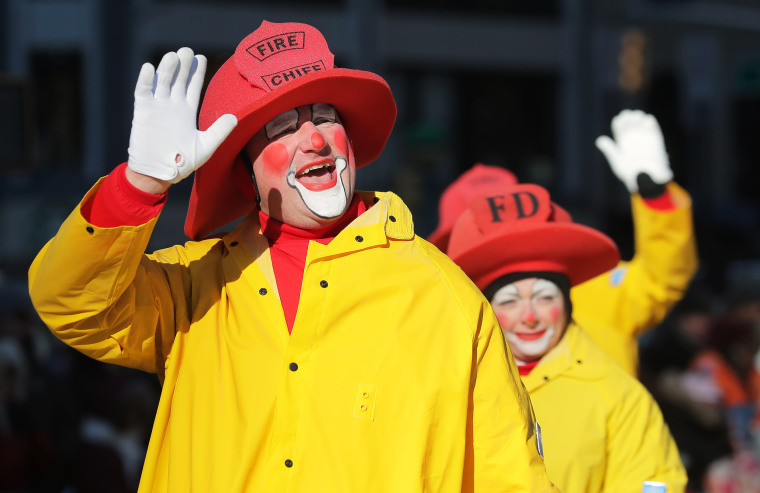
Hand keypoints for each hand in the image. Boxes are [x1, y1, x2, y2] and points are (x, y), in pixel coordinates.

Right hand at [127, 47, 236, 186]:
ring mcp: (157, 108)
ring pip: (162, 82)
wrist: (159, 174)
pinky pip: (143, 92)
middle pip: (178, 80)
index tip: (202, 57)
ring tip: (174, 56)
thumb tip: (235, 117)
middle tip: (188, 51)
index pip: (193, 87)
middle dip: (183, 66)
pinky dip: (146, 80)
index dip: (196, 73)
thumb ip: (219, 131)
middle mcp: (172, 107)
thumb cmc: (183, 163)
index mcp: (187, 112)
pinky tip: (150, 68)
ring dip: (167, 69)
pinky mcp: (143, 112)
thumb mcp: (206, 146)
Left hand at [595, 109, 672, 192]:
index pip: (620, 128)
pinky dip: (650, 122)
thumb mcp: (617, 161)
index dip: (620, 121)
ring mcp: (644, 139)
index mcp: (622, 144)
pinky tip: (646, 119)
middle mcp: (633, 139)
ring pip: (641, 123)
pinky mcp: (655, 140)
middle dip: (629, 117)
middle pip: (631, 123)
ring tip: (636, 116)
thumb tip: (599, 139)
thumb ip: (610, 149)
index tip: (619, 120)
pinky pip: (653, 128)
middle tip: (628, 115)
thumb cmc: (629, 173)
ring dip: (639, 117)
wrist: (645, 179)